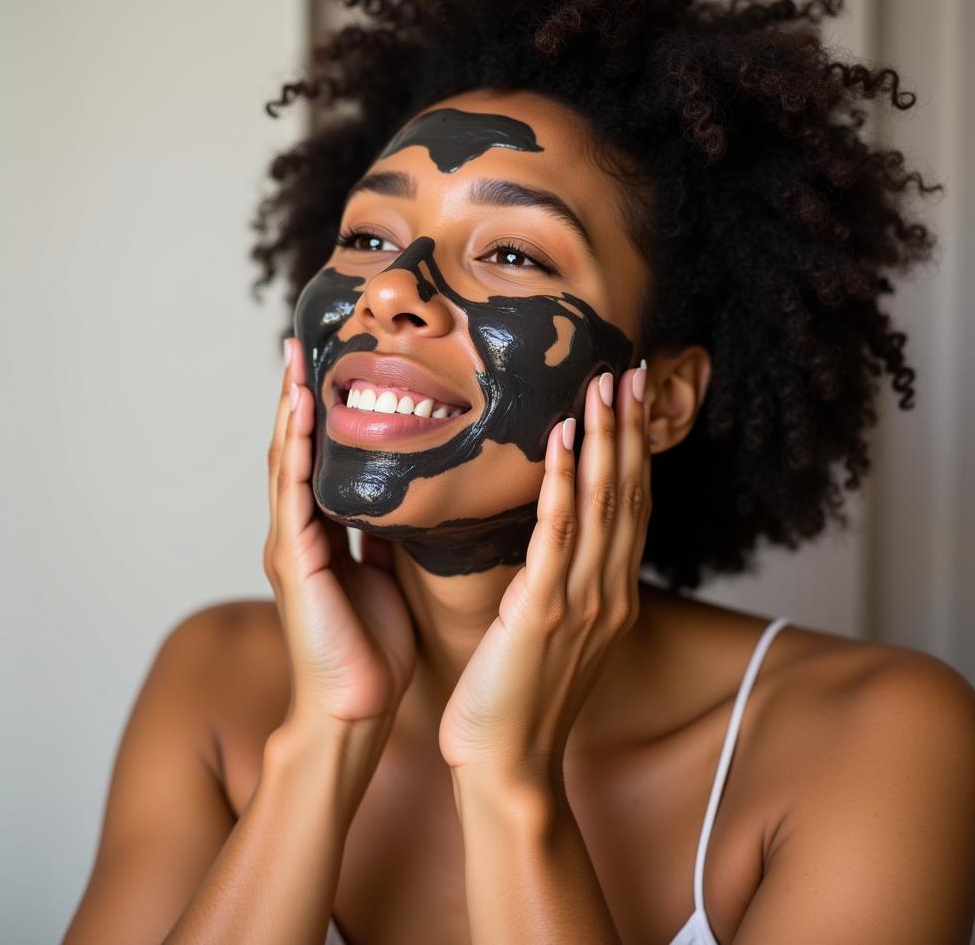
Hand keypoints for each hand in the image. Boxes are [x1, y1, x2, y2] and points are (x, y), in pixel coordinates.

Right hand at [263, 337, 416, 729]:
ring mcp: (291, 545)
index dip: (323, 417)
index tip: (332, 370)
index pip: (320, 463)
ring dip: (288, 409)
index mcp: (324, 537)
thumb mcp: (388, 576)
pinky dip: (294, 448)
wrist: (355, 711)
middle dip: (298, 399)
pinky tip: (299, 410)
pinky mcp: (294, 561)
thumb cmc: (374, 651)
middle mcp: (300, 534)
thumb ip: (387, 536)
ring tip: (293, 360)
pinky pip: (292, 493)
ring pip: (285, 462)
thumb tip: (407, 500)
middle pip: (295, 452)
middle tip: (303, 345)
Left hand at [438, 363, 651, 781]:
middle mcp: (609, 592)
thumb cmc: (519, 700)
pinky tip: (562, 437)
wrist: (507, 766)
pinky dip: (562, 479)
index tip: (628, 403)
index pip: (629, 510)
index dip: (632, 452)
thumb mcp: (553, 634)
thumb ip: (562, 586)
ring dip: (604, 439)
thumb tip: (551, 543)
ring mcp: (583, 600)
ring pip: (601, 503)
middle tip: (626, 373)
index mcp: (611, 596)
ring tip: (603, 385)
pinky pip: (558, 531)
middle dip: (628, 430)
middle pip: (627, 495)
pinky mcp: (546, 608)